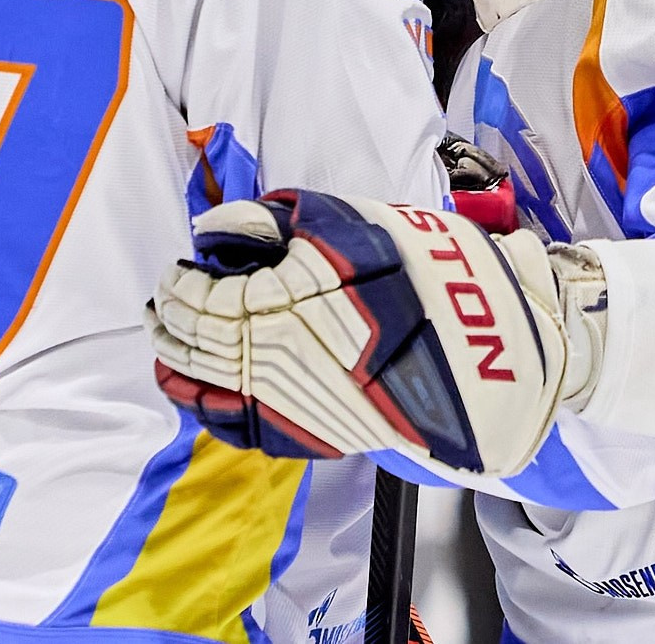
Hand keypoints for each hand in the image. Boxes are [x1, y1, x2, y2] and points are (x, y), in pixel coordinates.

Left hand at [148, 190, 567, 477]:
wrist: (495, 351)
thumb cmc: (432, 274)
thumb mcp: (358, 223)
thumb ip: (282, 221)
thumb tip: (218, 232)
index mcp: (295, 298)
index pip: (212, 299)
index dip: (183, 286)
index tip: (174, 271)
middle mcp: (289, 354)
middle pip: (207, 342)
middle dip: (173, 322)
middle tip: (159, 304)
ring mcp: (302, 402)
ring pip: (216, 389)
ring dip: (180, 365)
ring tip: (164, 345)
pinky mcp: (321, 434)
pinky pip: (248, 428)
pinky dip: (210, 410)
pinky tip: (193, 392)